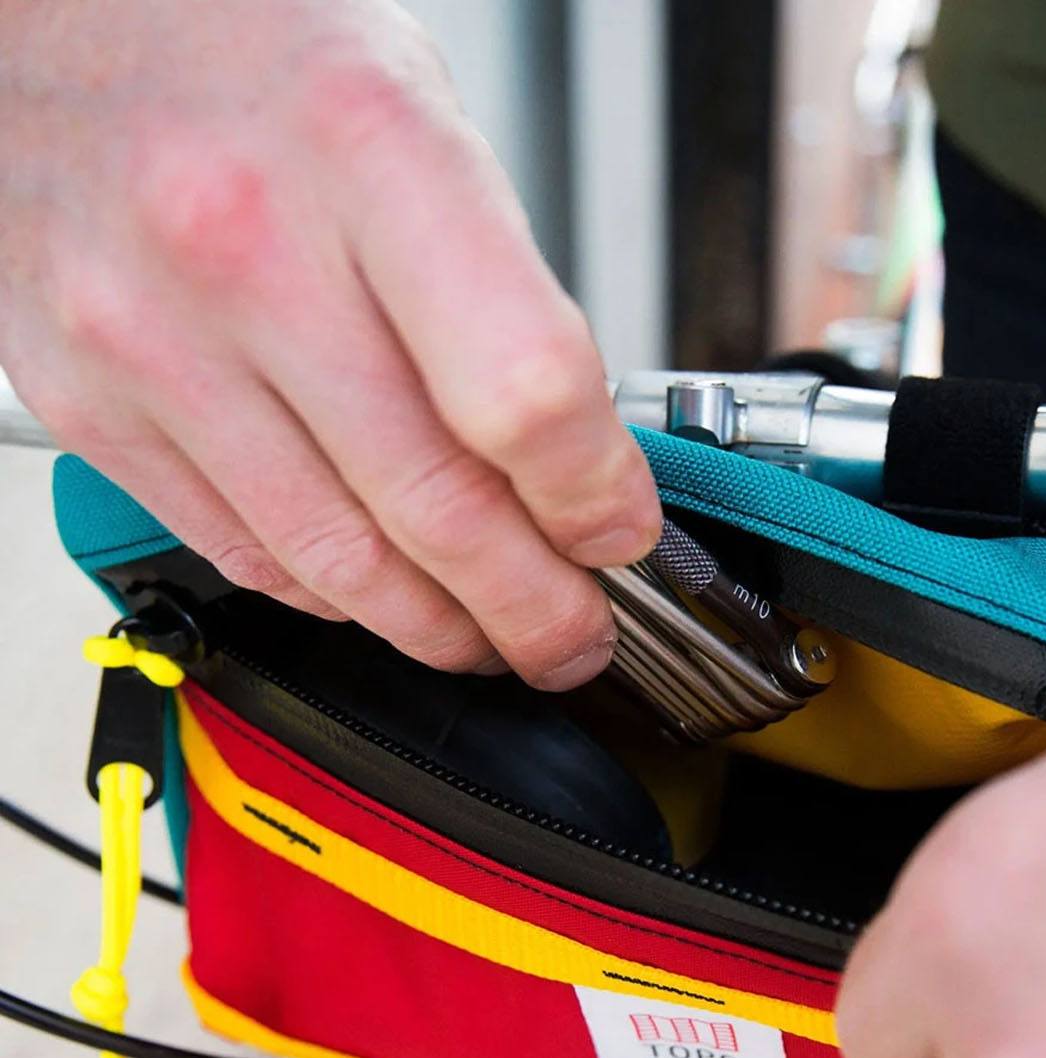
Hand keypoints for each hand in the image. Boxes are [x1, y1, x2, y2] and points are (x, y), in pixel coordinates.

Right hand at [0, 0, 659, 685]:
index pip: (523, 393)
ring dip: (442, 629)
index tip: (619, 535)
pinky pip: (246, 555)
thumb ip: (500, 292)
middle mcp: (240, 245)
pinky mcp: (90, 404)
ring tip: (493, 637)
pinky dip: (338, 598)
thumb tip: (575, 463)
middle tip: (574, 636)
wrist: (56, 21)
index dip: (594, 499)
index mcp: (364, 150)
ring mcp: (149, 338)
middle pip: (437, 509)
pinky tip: (385, 593)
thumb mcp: (419, 116)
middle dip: (535, 610)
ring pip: (341, 565)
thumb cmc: (253, 54)